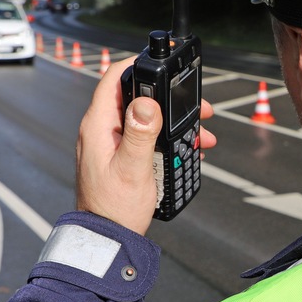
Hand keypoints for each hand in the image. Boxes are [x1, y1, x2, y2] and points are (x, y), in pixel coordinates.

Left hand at [76, 56, 216, 234]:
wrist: (107, 240)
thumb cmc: (114, 209)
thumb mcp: (132, 169)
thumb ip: (140, 133)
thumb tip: (146, 101)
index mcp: (99, 126)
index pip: (114, 78)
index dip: (137, 64)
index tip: (162, 62)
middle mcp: (102, 130)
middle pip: (137, 98)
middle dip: (170, 99)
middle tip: (200, 107)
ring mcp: (111, 144)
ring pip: (147, 119)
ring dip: (176, 123)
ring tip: (203, 135)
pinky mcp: (121, 157)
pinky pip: (147, 138)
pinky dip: (169, 139)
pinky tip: (189, 150)